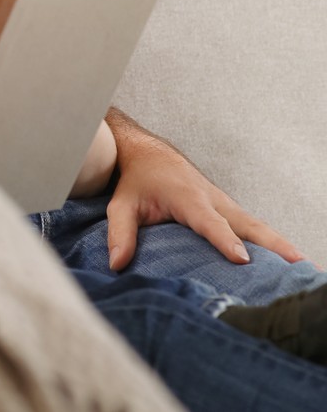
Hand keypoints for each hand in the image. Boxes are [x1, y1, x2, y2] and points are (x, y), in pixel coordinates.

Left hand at [104, 107, 306, 270]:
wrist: (150, 153)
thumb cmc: (137, 181)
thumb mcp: (121, 205)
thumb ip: (120, 233)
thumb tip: (117, 265)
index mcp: (188, 198)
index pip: (209, 223)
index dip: (225, 240)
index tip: (243, 259)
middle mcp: (213, 200)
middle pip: (248, 225)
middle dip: (273, 245)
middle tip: (298, 266)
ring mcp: (225, 204)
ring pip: (257, 226)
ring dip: (281, 246)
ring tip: (306, 269)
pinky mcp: (229, 210)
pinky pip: (254, 227)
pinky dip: (274, 242)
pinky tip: (289, 262)